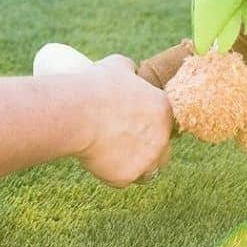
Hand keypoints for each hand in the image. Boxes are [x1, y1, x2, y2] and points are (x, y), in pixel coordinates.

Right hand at [76, 55, 173, 186]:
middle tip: (129, 144)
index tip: (140, 126)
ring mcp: (147, 159)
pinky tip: (102, 164)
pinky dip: (114, 175)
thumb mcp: (119, 65)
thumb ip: (130, 70)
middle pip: (164, 151)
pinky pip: (124, 181)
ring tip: (118, 159)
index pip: (168, 123)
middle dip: (151, 150)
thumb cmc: (98, 86)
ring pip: (148, 171)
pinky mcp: (128, 176)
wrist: (79, 112)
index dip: (155, 125)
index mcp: (164, 109)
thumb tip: (130, 71)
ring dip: (137, 166)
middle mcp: (162, 137)